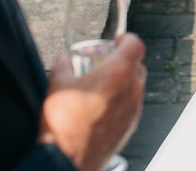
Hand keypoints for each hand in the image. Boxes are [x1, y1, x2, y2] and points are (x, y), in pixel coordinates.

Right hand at [38, 33, 146, 170]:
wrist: (68, 159)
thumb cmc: (63, 122)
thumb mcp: (57, 85)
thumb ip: (62, 64)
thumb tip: (64, 57)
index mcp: (118, 73)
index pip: (136, 44)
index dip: (127, 38)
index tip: (117, 39)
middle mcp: (133, 89)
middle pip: (138, 65)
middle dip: (124, 60)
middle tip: (106, 61)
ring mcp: (134, 109)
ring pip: (137, 86)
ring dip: (124, 80)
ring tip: (103, 84)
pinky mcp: (131, 126)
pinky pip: (132, 104)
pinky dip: (123, 99)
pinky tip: (103, 106)